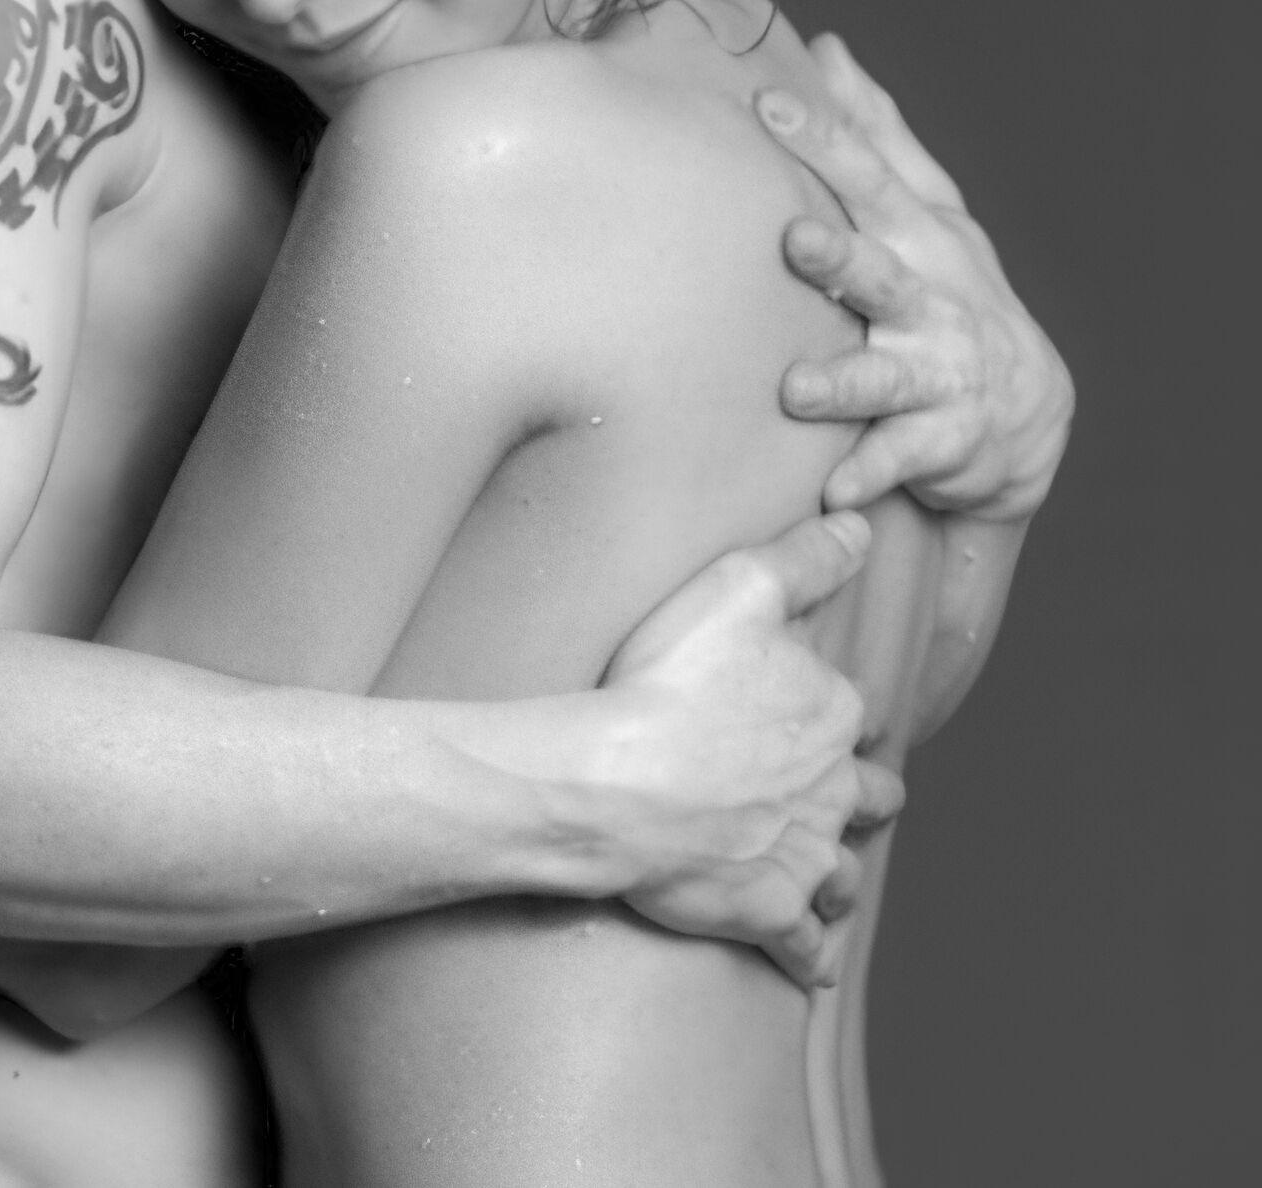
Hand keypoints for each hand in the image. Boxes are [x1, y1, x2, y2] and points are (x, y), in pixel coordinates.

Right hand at [600, 511, 902, 987]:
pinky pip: (808, 949)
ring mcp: (803, 858)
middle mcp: (833, 790)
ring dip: (835, 875)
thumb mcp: (739, 588)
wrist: (617, 783)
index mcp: (832, 713)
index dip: (829, 716)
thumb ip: (806, 558)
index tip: (804, 718)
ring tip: (820, 875)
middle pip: (870, 800)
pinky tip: (809, 960)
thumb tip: (862, 527)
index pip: (850, 714)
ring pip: (843, 876)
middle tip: (833, 798)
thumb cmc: (670, 680)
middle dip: (860, 800)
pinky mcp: (768, 915)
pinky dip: (812, 956)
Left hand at [756, 34, 1073, 519]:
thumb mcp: (924, 208)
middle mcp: (928, 299)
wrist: (1024, 413)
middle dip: (839, 257)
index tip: (767, 104)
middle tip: (793, 241)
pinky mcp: (940, 441)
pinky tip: (835, 493)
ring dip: (844, 381)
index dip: (821, 141)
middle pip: (879, 272)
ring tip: (798, 390)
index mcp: (913, 237)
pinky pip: (899, 459)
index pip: (865, 179)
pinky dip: (869, 475)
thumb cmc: (949, 291)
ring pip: (886, 374)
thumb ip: (874, 133)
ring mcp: (938, 371)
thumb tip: (830, 48)